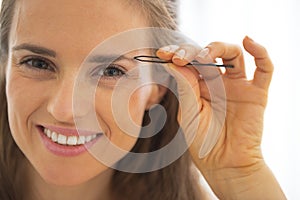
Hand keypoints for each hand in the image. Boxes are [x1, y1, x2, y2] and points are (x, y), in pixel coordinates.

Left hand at [157, 36, 285, 198]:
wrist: (225, 164)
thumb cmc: (203, 142)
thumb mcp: (189, 114)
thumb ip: (185, 88)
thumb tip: (173, 63)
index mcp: (198, 86)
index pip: (189, 62)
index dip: (176, 54)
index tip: (163, 53)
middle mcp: (217, 82)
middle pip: (209, 54)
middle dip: (193, 51)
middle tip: (181, 56)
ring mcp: (237, 86)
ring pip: (233, 54)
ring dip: (219, 48)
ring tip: (206, 55)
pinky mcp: (256, 93)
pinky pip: (264, 69)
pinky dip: (260, 53)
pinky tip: (248, 42)